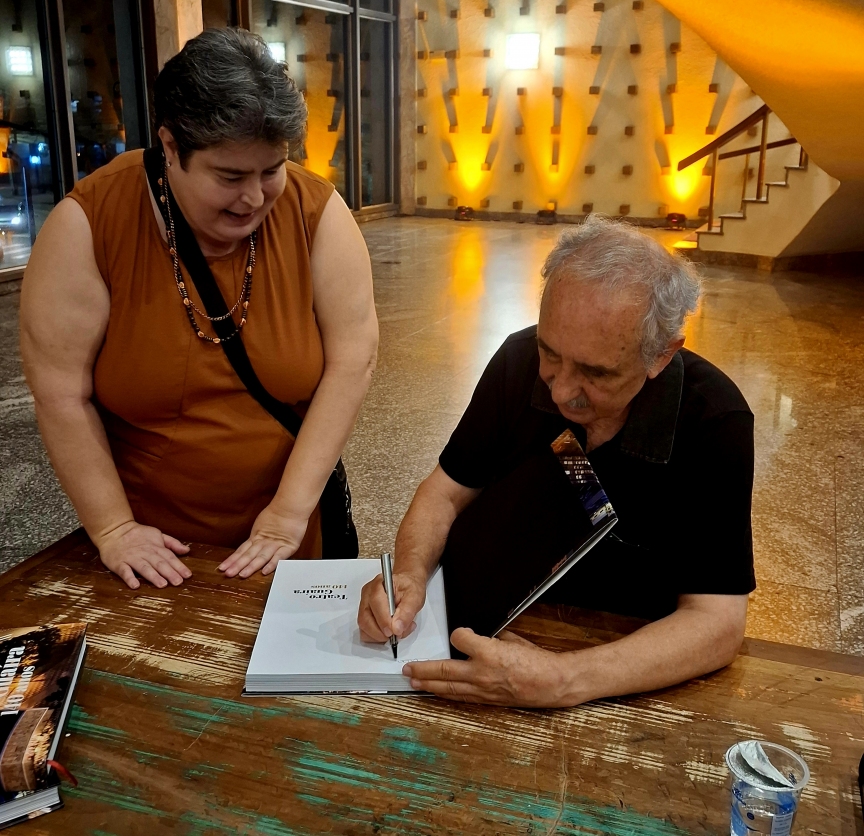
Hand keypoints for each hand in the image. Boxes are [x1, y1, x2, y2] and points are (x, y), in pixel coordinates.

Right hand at [98, 522, 190, 589]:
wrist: (114, 530)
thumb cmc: (138, 535)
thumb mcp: (157, 535)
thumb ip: (172, 543)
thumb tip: (187, 550)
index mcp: (156, 547)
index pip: (170, 557)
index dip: (179, 566)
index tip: (187, 575)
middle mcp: (145, 553)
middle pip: (159, 563)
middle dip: (169, 573)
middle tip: (178, 582)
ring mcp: (132, 558)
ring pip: (144, 567)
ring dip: (153, 576)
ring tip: (162, 584)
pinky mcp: (119, 563)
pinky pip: (124, 571)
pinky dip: (129, 578)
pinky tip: (135, 585)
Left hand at [218, 503, 308, 578]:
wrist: (291, 506)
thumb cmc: (279, 514)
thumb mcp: (263, 524)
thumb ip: (257, 536)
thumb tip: (246, 546)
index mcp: (257, 537)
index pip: (242, 550)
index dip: (232, 559)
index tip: (222, 568)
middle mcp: (264, 542)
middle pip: (249, 555)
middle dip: (238, 565)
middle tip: (228, 574)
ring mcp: (275, 544)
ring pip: (261, 557)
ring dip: (251, 566)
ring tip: (242, 575)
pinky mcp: (288, 546)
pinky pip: (279, 556)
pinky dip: (272, 564)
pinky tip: (264, 572)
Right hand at [357, 570, 425, 642]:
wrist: (406, 584)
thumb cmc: (409, 587)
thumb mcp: (415, 596)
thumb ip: (407, 612)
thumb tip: (397, 627)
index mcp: (379, 585)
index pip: (376, 603)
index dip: (384, 620)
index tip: (394, 631)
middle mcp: (368, 594)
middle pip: (365, 619)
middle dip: (381, 633)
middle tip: (397, 634)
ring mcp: (364, 605)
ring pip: (364, 628)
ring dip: (379, 636)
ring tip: (397, 631)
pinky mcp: (365, 615)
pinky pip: (365, 632)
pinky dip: (377, 637)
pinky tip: (389, 632)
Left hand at [402, 628, 578, 706]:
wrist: (552, 683)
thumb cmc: (537, 660)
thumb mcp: (514, 640)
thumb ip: (493, 638)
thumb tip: (480, 636)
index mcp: (490, 652)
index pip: (460, 639)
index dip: (456, 634)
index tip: (457, 633)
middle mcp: (482, 672)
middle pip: (445, 671)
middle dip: (424, 670)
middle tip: (408, 669)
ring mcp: (483, 689)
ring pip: (449, 688)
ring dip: (429, 685)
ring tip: (414, 682)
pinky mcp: (487, 700)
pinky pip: (461, 697)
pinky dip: (446, 695)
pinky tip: (436, 693)